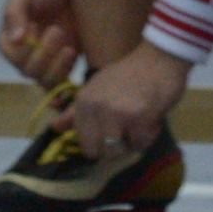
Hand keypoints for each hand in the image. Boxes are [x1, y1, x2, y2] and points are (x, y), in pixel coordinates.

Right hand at [0, 0, 82, 86]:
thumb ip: (15, 13)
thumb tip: (15, 40)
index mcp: (10, 39)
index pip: (13, 55)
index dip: (25, 47)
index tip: (36, 25)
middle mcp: (25, 55)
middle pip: (29, 71)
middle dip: (44, 54)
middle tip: (57, 30)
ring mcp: (45, 64)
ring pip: (46, 82)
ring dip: (58, 69)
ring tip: (70, 49)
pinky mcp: (63, 68)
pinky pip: (62, 85)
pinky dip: (67, 83)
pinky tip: (75, 61)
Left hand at [67, 41, 192, 161]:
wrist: (158, 59)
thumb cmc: (128, 75)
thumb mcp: (97, 89)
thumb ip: (76, 112)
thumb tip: (54, 127)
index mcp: (83, 101)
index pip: (85, 144)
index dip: (100, 145)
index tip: (112, 133)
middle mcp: (95, 107)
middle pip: (101, 152)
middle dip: (117, 148)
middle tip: (128, 131)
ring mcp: (116, 113)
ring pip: (119, 151)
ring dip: (132, 143)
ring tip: (138, 125)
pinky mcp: (138, 118)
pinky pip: (140, 144)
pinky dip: (147, 137)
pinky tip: (151, 120)